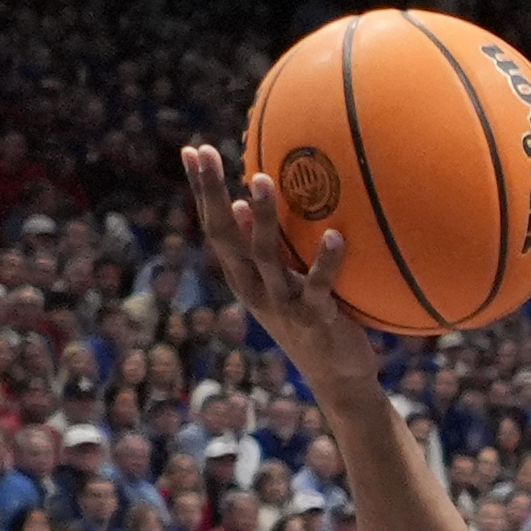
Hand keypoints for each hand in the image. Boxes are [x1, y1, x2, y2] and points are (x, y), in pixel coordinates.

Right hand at [180, 142, 385, 403]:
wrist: (338, 379)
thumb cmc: (313, 322)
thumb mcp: (283, 283)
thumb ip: (265, 248)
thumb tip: (240, 203)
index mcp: (244, 277)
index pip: (215, 226)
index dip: (202, 191)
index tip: (191, 151)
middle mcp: (255, 288)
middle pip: (224, 236)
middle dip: (211, 193)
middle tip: (207, 152)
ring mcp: (283, 304)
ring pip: (266, 256)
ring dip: (263, 217)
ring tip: (262, 178)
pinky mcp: (315, 319)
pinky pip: (319, 286)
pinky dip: (327, 261)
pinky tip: (336, 234)